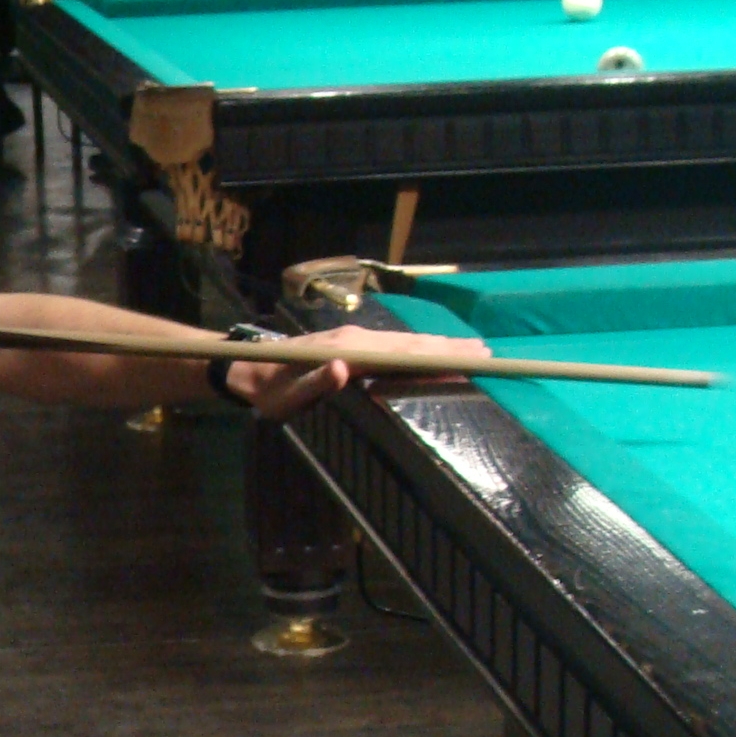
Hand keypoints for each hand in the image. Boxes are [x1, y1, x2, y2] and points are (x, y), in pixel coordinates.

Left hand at [227, 326, 487, 422]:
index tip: (469, 355)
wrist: (248, 370)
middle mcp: (357, 339)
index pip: (403, 353)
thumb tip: (344, 369)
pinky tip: (432, 354)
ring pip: (405, 342)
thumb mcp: (287, 397)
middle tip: (487, 352)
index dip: (437, 355)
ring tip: (472, 350)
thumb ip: (315, 384)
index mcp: (349, 350)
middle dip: (449, 348)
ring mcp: (356, 339)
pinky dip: (418, 349)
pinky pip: (393, 346)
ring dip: (438, 346)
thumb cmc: (270, 391)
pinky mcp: (352, 344)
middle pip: (411, 344)